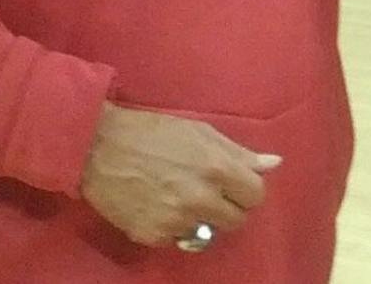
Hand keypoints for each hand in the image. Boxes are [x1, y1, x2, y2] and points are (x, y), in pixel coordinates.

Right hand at [78, 102, 280, 246]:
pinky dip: (169, 225)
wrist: (97, 147)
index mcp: (216, 167)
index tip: (234, 185)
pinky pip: (175, 237)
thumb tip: (274, 164)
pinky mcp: (153, 236)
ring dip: (198, 217)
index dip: (246, 190)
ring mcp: (176, 220)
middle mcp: (200, 198)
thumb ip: (238, 152)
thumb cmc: (152, 132)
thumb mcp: (199, 132)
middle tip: (207, 192)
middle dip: (227, 207)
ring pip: (206, 231)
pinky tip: (155, 203)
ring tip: (176, 195)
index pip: (255, 196)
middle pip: (236, 220)